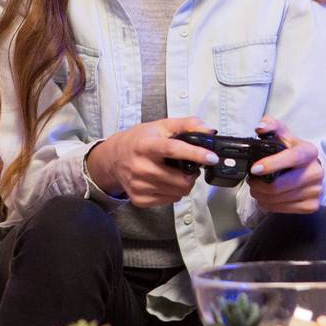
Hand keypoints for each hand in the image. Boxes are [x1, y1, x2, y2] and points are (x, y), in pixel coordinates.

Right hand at [88, 117, 216, 207]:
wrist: (114, 158)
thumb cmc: (140, 140)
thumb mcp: (161, 126)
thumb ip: (187, 125)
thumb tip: (209, 131)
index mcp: (146, 145)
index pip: (173, 150)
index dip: (195, 154)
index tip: (211, 157)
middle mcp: (141, 167)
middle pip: (181, 179)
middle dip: (192, 174)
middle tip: (190, 166)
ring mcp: (139, 186)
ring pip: (178, 192)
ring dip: (184, 183)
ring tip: (177, 173)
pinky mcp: (139, 199)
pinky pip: (169, 200)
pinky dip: (174, 192)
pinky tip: (166, 181)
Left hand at [246, 115, 323, 213]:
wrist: (308, 169)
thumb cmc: (291, 151)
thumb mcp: (282, 134)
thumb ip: (270, 125)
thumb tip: (261, 127)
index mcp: (309, 151)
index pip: (291, 158)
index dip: (271, 165)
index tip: (254, 169)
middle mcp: (316, 171)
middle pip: (280, 185)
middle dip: (258, 185)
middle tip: (251, 181)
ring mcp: (316, 190)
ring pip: (278, 199)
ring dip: (261, 196)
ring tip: (257, 189)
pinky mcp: (312, 205)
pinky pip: (283, 210)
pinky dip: (269, 205)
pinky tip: (267, 198)